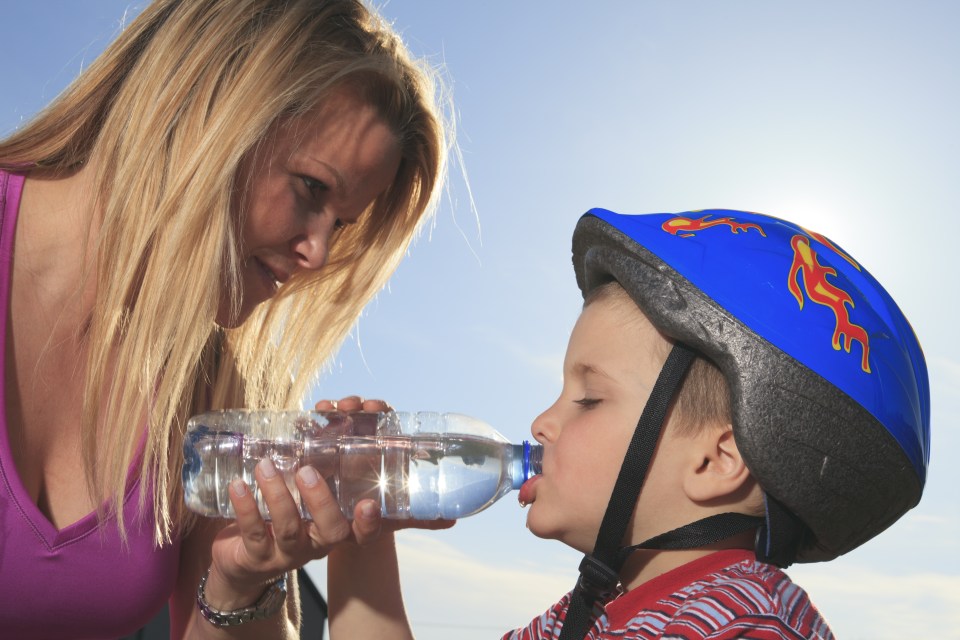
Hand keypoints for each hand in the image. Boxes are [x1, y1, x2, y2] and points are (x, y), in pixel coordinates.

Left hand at [202, 396, 450, 608]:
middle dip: (321, 501)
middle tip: (307, 471)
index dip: (369, 523)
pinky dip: (246, 507)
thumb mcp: (302, 489)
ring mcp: (286, 554)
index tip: (369, 504)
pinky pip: (253, 533)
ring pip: (288, 529)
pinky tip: (239, 485)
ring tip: (265, 466)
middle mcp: (316, 544)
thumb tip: (328, 408)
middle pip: (332, 531)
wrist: (242, 557)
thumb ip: (318, 459)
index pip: (362, 533)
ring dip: (277, 495)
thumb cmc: (280, 512)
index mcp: (333, 527)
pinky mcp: (256, 557)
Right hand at [315, 395, 455, 536]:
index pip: (386, 419)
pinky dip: (311, 422)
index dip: (381, 409)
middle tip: (350, 405)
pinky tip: (307, 417)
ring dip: (333, 409)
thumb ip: (422, 516)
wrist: (350, 524)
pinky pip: (315, 431)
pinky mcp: (318, 451)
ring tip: (328, 408)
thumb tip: (452, 519)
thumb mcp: (397, 515)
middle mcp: (364, 440)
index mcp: (386, 447)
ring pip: (338, 418)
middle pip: (361, 414)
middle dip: (356, 404)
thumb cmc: (379, 514)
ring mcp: (340, 443)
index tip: (375, 405)